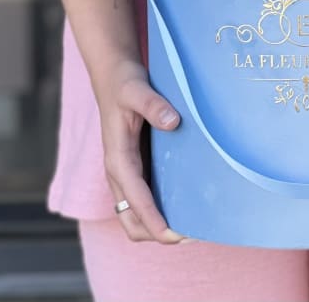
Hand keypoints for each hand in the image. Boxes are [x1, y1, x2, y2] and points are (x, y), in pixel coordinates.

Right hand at [96, 59, 185, 243]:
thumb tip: (172, 122)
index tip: (176, 235)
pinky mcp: (136, 167)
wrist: (114, 74)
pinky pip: (145, 200)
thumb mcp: (137, 88)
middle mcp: (119, 173)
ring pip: (137, 216)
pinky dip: (161, 211)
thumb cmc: (124, 82)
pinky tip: (187, 202)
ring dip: (160, 226)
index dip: (155, 222)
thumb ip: (152, 104)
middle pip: (132, 222)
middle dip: (158, 234)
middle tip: (193, 233)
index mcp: (117, 160)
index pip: (135, 202)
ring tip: (194, 224)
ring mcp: (127, 173)